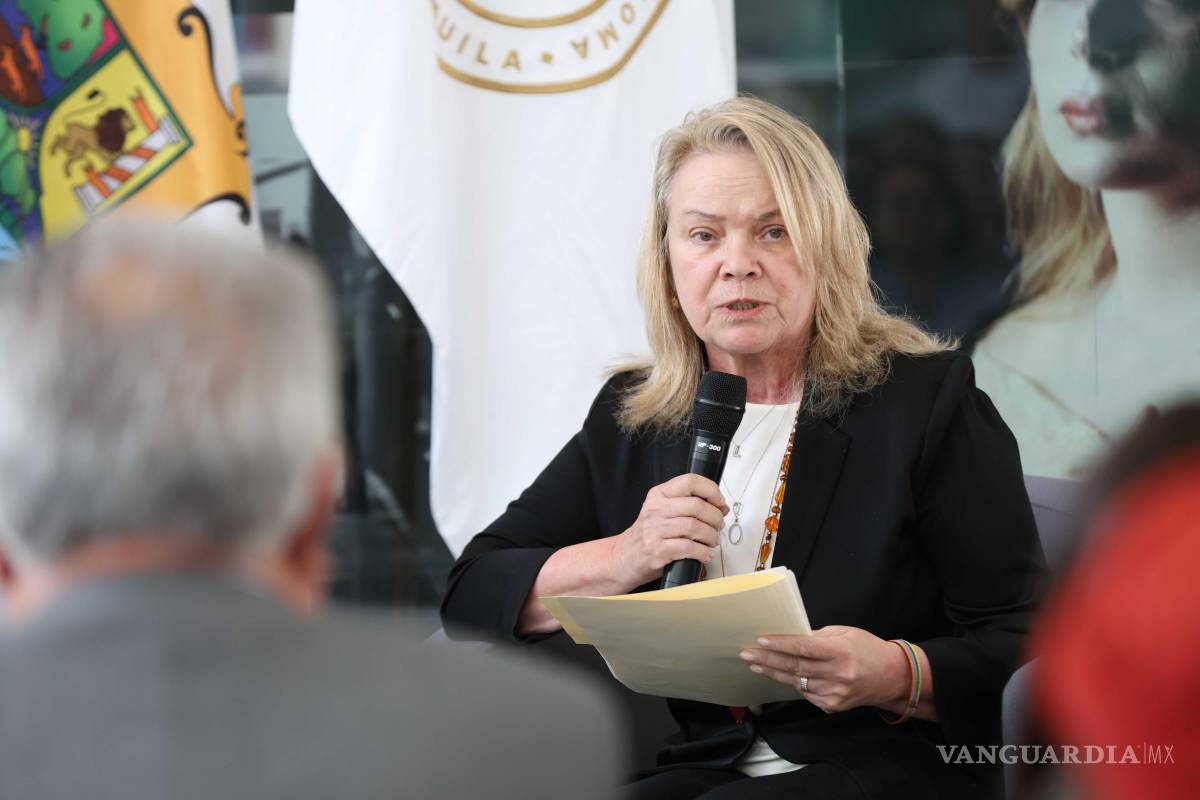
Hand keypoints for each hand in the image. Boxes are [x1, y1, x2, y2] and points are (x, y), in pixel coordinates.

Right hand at [610, 474, 727, 588]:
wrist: (624, 557)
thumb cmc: (648, 534)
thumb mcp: (662, 510)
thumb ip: (687, 505)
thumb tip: (720, 507)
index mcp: (659, 494)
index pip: (690, 481)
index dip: (711, 490)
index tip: (720, 502)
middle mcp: (656, 509)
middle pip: (696, 505)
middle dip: (715, 517)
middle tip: (718, 525)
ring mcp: (655, 530)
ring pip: (694, 526)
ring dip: (711, 536)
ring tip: (713, 540)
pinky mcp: (657, 550)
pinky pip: (688, 547)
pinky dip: (702, 552)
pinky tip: (704, 554)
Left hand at [739, 626, 909, 713]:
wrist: (892, 677)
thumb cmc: (867, 649)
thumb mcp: (845, 633)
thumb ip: (818, 636)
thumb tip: (790, 638)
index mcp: (841, 652)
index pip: (804, 648)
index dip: (780, 644)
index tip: (760, 640)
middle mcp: (838, 675)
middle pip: (795, 667)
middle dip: (767, 660)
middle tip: (747, 654)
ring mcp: (835, 694)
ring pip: (797, 682)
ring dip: (775, 673)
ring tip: (756, 664)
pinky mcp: (833, 706)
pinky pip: (806, 693)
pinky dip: (794, 683)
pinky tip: (781, 675)